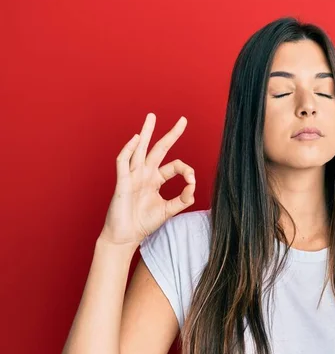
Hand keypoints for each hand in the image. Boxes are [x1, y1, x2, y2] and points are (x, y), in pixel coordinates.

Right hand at [99, 113, 195, 246]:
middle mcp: (145, 174)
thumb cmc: (143, 223)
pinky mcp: (122, 182)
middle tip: (183, 120)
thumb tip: (193, 188)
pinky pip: (123, 162)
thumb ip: (182, 200)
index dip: (186, 171)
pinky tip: (136, 139)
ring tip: (152, 117)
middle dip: (170, 134)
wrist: (125, 236)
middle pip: (159, 149)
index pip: (174, 166)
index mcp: (156, 179)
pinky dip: (128, 149)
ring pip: (140, 149)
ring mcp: (133, 176)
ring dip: (146, 132)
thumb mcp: (168, 210)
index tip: (192, 181)